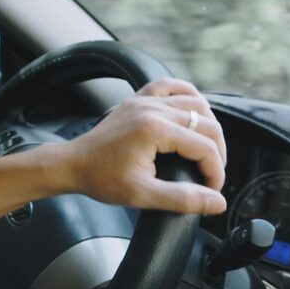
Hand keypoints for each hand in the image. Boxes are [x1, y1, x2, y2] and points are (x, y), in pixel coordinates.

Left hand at [50, 77, 227, 214]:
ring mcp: (144, 100)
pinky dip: (187, 95)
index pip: (205, 148)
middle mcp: (152, 109)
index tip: (210, 191)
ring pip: (195, 102)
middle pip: (207, 124)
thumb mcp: (142, 195)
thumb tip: (216, 202)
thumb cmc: (101, 179)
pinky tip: (192, 112)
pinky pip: (171, 86)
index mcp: (154, 129)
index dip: (215, 172)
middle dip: (216, 152)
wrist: (72, 164)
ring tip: (206, 151)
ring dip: (208, 125)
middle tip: (210, 175)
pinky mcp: (137, 99)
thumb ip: (182, 198)